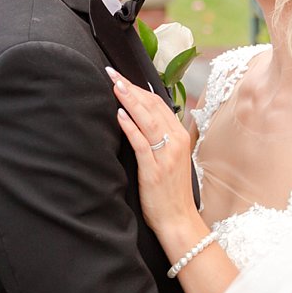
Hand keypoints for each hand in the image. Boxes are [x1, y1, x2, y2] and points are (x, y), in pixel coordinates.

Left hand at [107, 67, 197, 235]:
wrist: (178, 219)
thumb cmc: (170, 191)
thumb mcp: (170, 159)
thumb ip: (160, 139)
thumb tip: (140, 120)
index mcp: (180, 137)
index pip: (158, 104)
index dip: (139, 88)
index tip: (121, 77)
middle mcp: (176, 142)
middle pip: (152, 107)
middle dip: (130, 88)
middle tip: (111, 73)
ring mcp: (166, 155)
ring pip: (148, 120)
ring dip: (130, 100)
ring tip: (114, 85)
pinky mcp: (154, 169)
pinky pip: (142, 143)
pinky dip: (131, 127)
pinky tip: (119, 115)